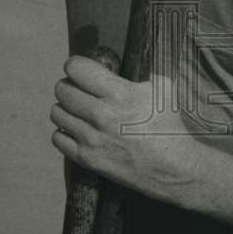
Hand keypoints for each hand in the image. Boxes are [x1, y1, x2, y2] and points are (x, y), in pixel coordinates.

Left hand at [50, 55, 202, 199]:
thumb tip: (120, 65)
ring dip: (65, 108)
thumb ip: (139, 74)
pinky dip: (64, 132)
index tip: (80, 69)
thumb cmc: (172, 126)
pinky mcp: (88, 159)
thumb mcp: (163, 88)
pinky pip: (58, 139)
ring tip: (77, 110)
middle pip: (62, 89)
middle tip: (78, 89)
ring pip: (57, 113)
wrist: (175, 167)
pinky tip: (77, 130)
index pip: (76, 68)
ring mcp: (92, 138)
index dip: (76, 66)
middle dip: (68, 85)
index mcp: (120, 93)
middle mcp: (102, 114)